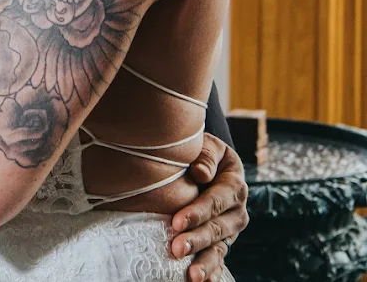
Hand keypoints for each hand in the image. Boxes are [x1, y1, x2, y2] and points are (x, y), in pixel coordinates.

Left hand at [171, 134, 249, 281]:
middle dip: (197, 239)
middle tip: (176, 249)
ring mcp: (230, 229)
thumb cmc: (202, 152)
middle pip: (218, 228)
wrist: (207, 162)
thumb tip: (201, 173)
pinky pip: (219, 258)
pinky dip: (213, 272)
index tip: (176, 221)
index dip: (197, 212)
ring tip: (192, 275)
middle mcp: (237, 210)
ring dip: (205, 262)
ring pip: (220, 247)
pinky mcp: (222, 242)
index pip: (216, 200)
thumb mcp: (207, 144)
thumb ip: (205, 156)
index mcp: (234, 184)